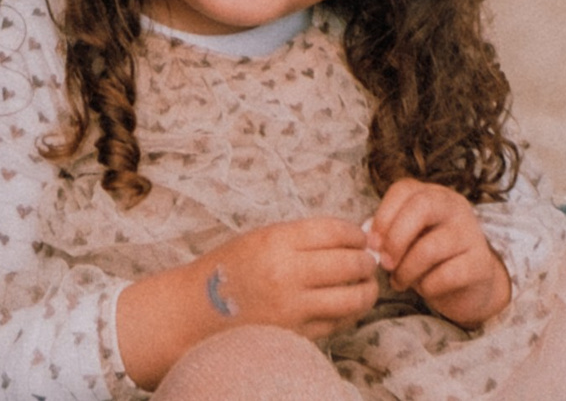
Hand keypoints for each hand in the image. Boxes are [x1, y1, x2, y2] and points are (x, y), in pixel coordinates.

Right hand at [116, 218, 377, 387]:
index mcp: (276, 241)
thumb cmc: (228, 270)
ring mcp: (293, 308)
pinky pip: (338, 323)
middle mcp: (287, 273)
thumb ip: (301, 238)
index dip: (356, 233)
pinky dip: (350, 313)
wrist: (196, 311)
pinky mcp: (296, 334)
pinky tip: (348, 305)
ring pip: (352, 298)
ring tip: (368, 285)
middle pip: (349, 263)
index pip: (335, 231)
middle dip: (367, 261)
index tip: (361, 237)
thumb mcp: (260, 239)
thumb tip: (349, 238)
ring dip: (367, 290)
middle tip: (370, 261)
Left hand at [368, 180, 510, 328]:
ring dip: (406, 270)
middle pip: (421, 207)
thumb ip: (389, 233)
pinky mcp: (481, 263)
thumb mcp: (409, 239)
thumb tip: (369, 239)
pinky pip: (447, 275)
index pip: (404, 190)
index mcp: (433, 195)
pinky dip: (428, 286)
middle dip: (395, 238)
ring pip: (431, 247)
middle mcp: (455, 207)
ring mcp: (471, 233)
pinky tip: (424, 289)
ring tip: (399, 282)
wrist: (469, 287)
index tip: (372, 243)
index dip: (383, 216)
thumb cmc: (429, 259)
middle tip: (385, 263)